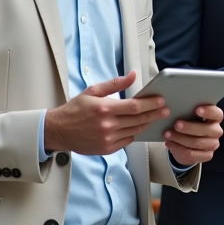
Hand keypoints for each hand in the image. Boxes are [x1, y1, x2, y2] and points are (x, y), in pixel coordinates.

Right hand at [44, 72, 167, 155]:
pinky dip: (134, 133)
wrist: (58, 131)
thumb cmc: (75, 109)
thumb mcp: (93, 91)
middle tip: (165, 110)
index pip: (135, 106)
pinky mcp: (107, 149)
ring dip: (146, 123)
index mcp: (104, 108)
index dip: (151, 104)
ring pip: (135, 130)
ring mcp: (108, 139)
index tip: (161, 100)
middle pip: (139, 119)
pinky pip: (127, 140)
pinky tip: (138, 127)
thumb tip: (133, 75)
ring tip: (154, 117)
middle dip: (155, 114)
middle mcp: (107, 125)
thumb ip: (115, 84)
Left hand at [164, 104, 223, 166]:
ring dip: (180, 139)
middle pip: (206, 130)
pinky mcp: (207, 156)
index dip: (208, 112)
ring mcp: (213, 144)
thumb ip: (188, 111)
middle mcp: (216, 131)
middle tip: (176, 125)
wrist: (187, 142)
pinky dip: (178, 149)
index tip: (197, 109)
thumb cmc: (189, 123)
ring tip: (167, 135)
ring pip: (197, 143)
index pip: (217, 114)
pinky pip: (192, 154)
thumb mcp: (189, 115)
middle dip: (189, 127)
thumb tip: (177, 107)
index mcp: (215, 118)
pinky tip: (169, 144)